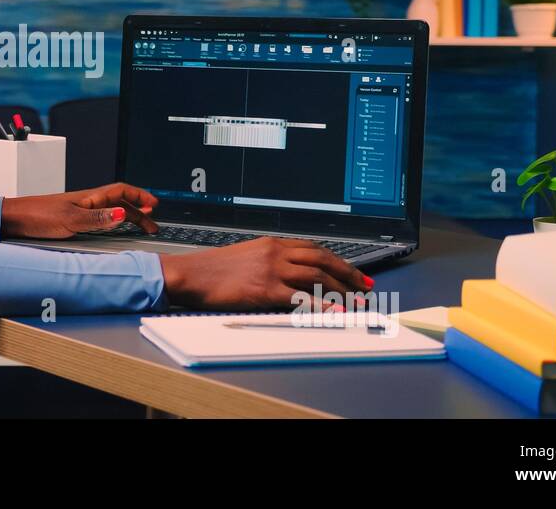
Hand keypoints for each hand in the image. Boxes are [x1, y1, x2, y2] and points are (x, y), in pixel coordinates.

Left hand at [0, 182, 158, 238]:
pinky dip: (112, 222)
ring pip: (110, 210)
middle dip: (138, 211)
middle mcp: (86, 201)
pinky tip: (112, 229)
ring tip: (139, 226)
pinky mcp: (71, 220)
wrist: (13, 219)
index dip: (139, 196)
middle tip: (152, 224)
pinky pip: (99, 218)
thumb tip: (123, 214)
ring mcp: (79, 210)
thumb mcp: (70, 220)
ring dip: (127, 216)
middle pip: (119, 202)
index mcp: (89, 197)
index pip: (121, 191)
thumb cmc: (37, 216)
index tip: (154, 204)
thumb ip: (97, 219)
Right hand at [158, 237, 373, 310]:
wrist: (190, 274)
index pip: (313, 248)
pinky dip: (322, 304)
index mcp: (271, 244)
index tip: (351, 272)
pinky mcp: (265, 289)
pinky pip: (301, 297)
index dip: (337, 260)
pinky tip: (336, 311)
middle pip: (322, 260)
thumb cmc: (212, 270)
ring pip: (316, 277)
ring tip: (356, 302)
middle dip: (348, 274)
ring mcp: (271, 270)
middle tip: (364, 286)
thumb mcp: (245, 256)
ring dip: (341, 290)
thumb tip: (288, 274)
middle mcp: (275, 253)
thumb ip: (268, 261)